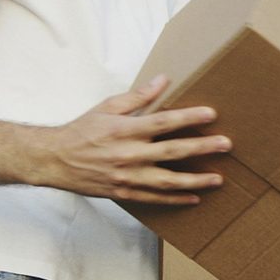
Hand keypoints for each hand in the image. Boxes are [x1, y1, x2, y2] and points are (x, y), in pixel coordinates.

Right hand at [33, 75, 229, 204]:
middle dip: (202, 148)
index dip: (188, 118)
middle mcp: (128, 155)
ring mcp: (126, 177)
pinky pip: (154, 199)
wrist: (54, 160)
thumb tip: (163, 80)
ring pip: (167, 181)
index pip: (163, 122)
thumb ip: (138, 97)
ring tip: (218, 178)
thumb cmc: (82, 130)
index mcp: (124, 130)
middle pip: (172, 152)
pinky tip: (194, 198)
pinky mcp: (124, 193)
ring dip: (195, 180)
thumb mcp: (107, 107)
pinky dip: (175, 200)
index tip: (211, 114)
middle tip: (226, 144)